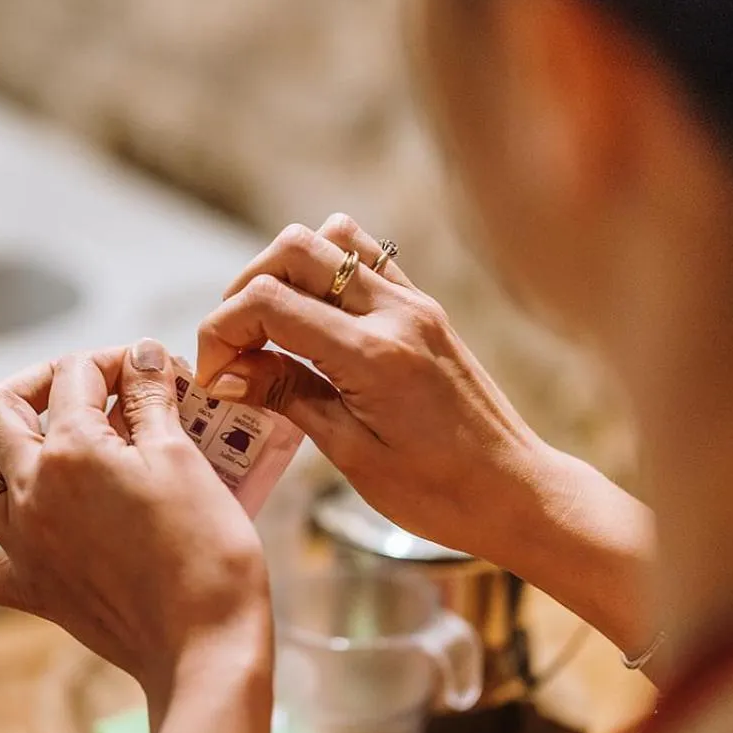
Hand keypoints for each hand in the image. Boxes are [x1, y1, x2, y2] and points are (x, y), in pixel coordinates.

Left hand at [0, 340, 272, 697]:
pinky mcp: (29, 590)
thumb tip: (142, 354)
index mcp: (71, 450)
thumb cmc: (205, 550)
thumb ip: (151, 400)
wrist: (203, 646)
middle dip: (39, 385)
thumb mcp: (183, 459)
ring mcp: (22, 543)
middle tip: (88, 392)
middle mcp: (31, 491)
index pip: (75, 374)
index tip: (149, 373)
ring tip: (42, 451)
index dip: (114, 361)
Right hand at [195, 213, 550, 562]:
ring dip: (285, 271)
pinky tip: (313, 321)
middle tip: (236, 348)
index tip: (214, 376)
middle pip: (294, 249)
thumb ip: (288, 396)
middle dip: (245, 290)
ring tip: (271, 327)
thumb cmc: (439, 492)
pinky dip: (326, 273)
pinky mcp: (426, 309)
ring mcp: (415, 304)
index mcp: (373, 355)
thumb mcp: (351, 453)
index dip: (221, 332)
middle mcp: (395, 313)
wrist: (518, 494)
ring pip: (331, 239)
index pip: (269, 303)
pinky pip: (367, 259)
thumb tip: (226, 373)